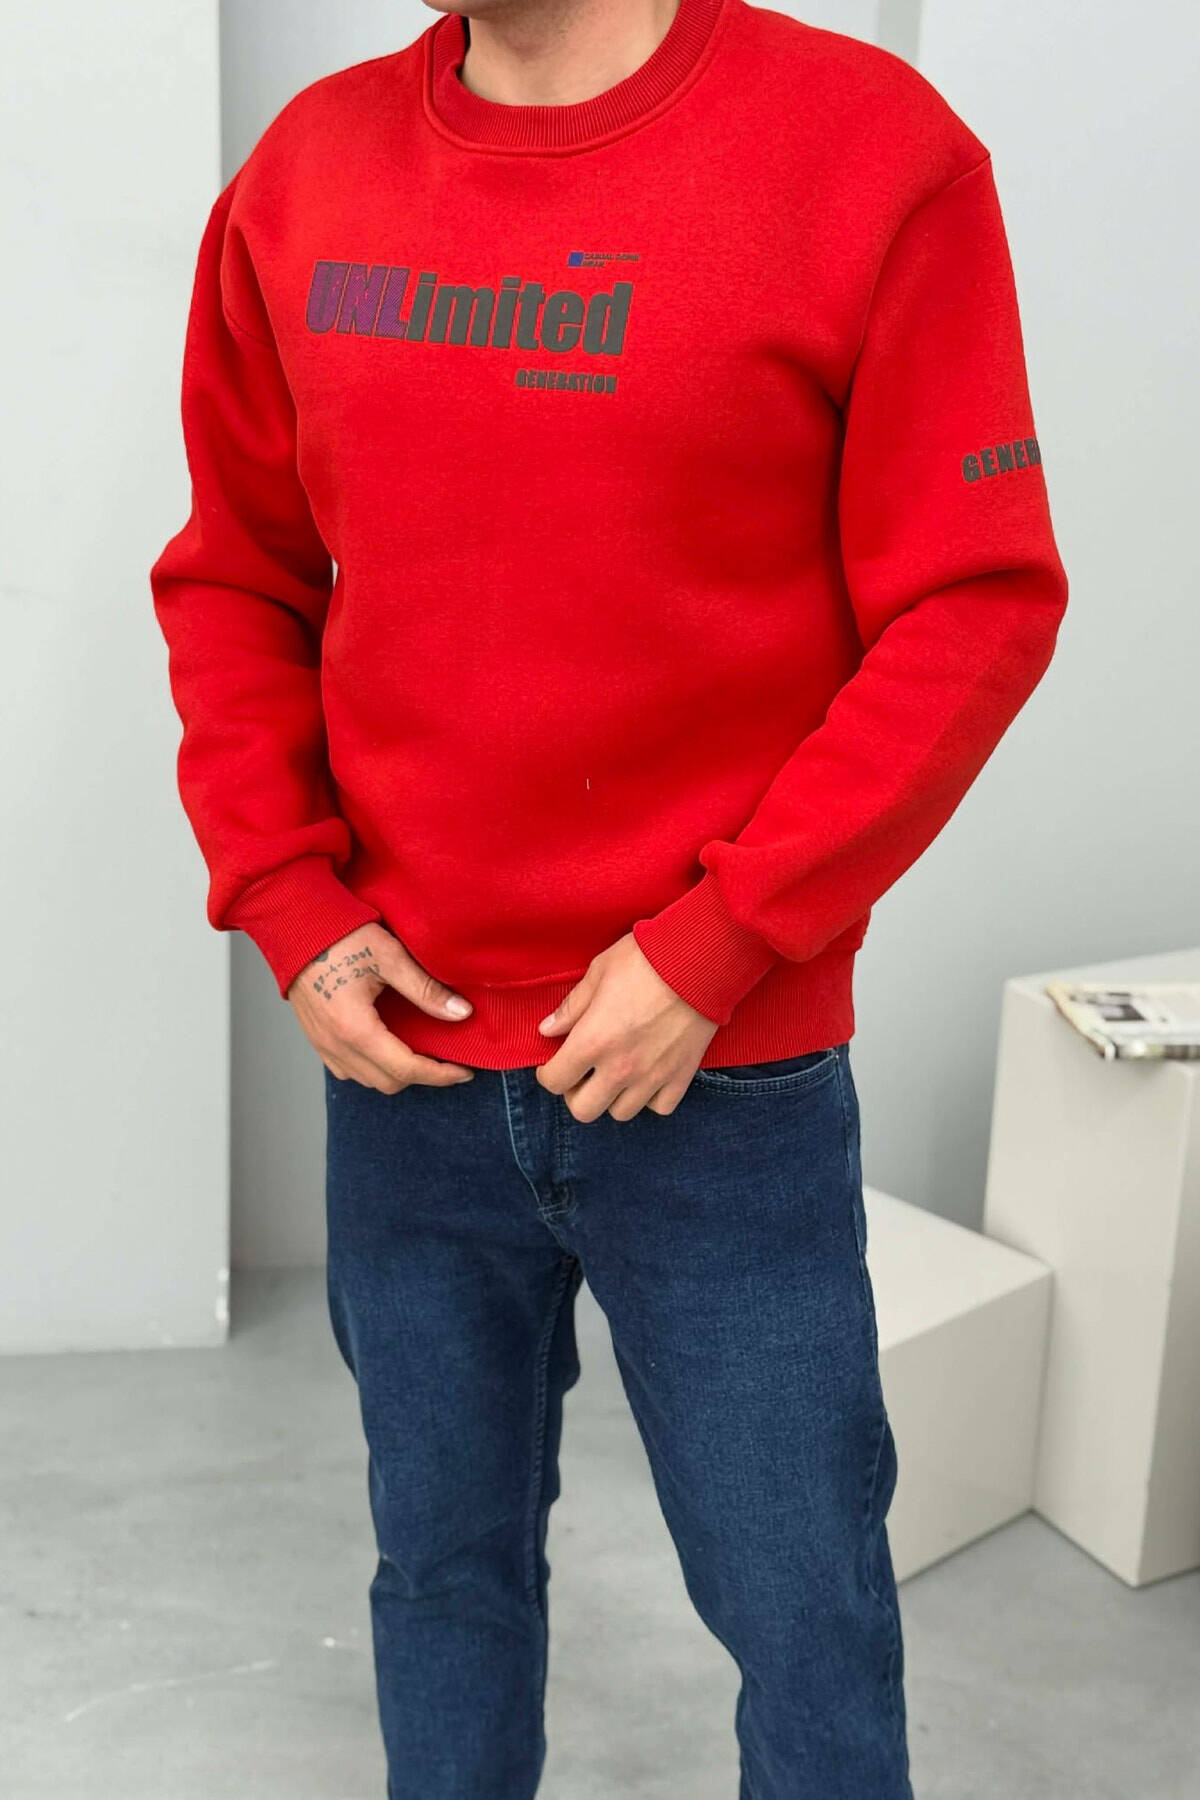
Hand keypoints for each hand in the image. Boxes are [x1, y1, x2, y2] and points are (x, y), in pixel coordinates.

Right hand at [288, 924, 475, 1092]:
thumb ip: (426, 989)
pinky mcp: (317, 1040)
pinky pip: (349, 1070)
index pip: (406, 1069)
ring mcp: (323, 1046)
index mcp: (355, 1028)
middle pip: (389, 1082)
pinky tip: (390, 1047)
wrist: (295, 927)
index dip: (440, 1075)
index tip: (465, 1072)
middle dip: (423, 1077)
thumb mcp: (389, 957)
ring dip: (398, 1074)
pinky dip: (375, 1068)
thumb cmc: (340, 937)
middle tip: (448, 1061)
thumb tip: (461, 1013)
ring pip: (369, 1081)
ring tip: (422, 1054)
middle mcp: (336, 1045)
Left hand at [535, 932, 716, 1121]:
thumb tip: (548, 1029)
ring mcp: (653, 1076)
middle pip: (583, 1110)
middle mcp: (620, 1067)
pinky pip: (659, 1106)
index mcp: (592, 1041)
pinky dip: (650, 1098)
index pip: (554, 1081)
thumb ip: (571, 1007)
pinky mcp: (682, 1075)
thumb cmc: (647, 959)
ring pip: (620, 1113)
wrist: (702, 959)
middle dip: (575, 1093)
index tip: (553, 1063)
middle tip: (582, 1071)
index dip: (548, 1074)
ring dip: (612, 1096)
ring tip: (615, 1073)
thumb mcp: (599, 973)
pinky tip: (647, 1076)